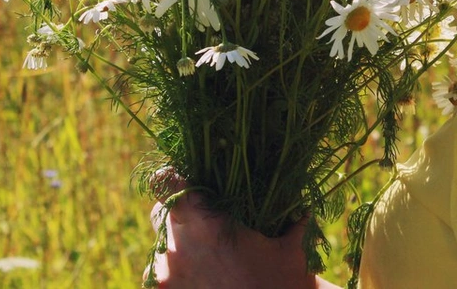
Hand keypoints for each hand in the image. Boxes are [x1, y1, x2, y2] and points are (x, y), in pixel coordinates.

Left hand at [147, 191, 317, 288]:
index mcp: (207, 223)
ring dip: (178, 246)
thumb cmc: (283, 283)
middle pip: (163, 211)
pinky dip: (175, 274)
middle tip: (203, 224)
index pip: (167, 183)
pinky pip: (156, 275)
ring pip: (160, 245)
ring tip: (207, 259)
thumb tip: (300, 204)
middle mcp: (179, 246)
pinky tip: (201, 278)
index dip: (173, 177)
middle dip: (179, 212)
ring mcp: (167, 274)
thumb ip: (288, 219)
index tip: (184, 179)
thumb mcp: (290, 246)